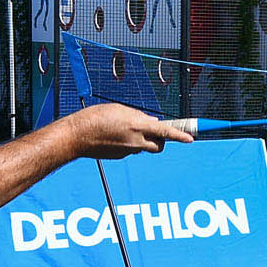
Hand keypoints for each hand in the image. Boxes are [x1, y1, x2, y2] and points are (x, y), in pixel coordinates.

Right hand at [66, 103, 191, 158]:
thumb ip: (138, 116)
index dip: (179, 135)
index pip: (164, 131)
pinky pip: (130, 150)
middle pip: (159, 145)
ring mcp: (128, 151)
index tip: (190, 139)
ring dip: (142, 140)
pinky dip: (127, 143)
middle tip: (152, 131)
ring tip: (124, 130)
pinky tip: (113, 136)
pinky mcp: (119, 157)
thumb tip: (151, 122)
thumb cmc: (95, 118)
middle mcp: (135, 141)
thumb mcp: (119, 109)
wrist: (76, 136)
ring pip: (144, 147)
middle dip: (160, 139)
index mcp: (137, 126)